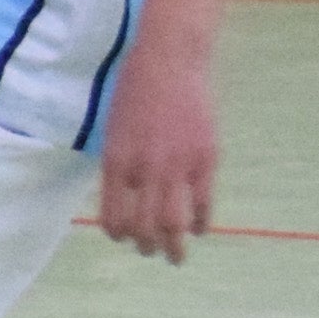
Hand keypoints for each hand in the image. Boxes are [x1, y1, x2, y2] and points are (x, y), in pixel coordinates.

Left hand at [94, 39, 216, 260]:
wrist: (168, 60)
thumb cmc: (134, 91)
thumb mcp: (113, 131)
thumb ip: (118, 165)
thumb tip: (122, 198)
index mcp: (115, 163)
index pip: (114, 216)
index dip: (119, 234)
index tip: (124, 238)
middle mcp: (144, 170)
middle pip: (144, 227)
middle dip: (146, 247)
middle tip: (151, 253)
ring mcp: (177, 166)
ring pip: (174, 223)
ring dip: (173, 246)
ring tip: (175, 256)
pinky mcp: (205, 158)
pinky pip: (203, 203)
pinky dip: (200, 222)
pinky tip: (199, 229)